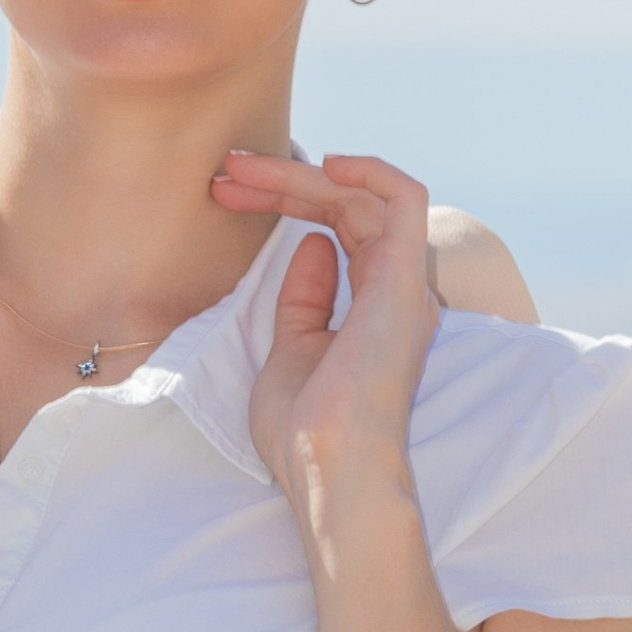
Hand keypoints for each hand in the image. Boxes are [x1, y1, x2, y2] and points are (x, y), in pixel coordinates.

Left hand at [212, 147, 438, 504]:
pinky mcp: (404, 278)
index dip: (282, 202)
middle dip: (282, 182)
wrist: (329, 468)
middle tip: (227, 170)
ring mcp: (402, 283)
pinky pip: (405, 199)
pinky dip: (370, 170)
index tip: (227, 194)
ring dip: (300, 175)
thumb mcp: (289, 353)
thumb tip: (309, 246)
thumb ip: (302, 301)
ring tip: (243, 168)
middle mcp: (394, 290)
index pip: (335, 230)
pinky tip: (322, 163)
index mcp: (371, 308)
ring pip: (361, 197)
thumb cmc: (306, 433)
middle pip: (343, 207)